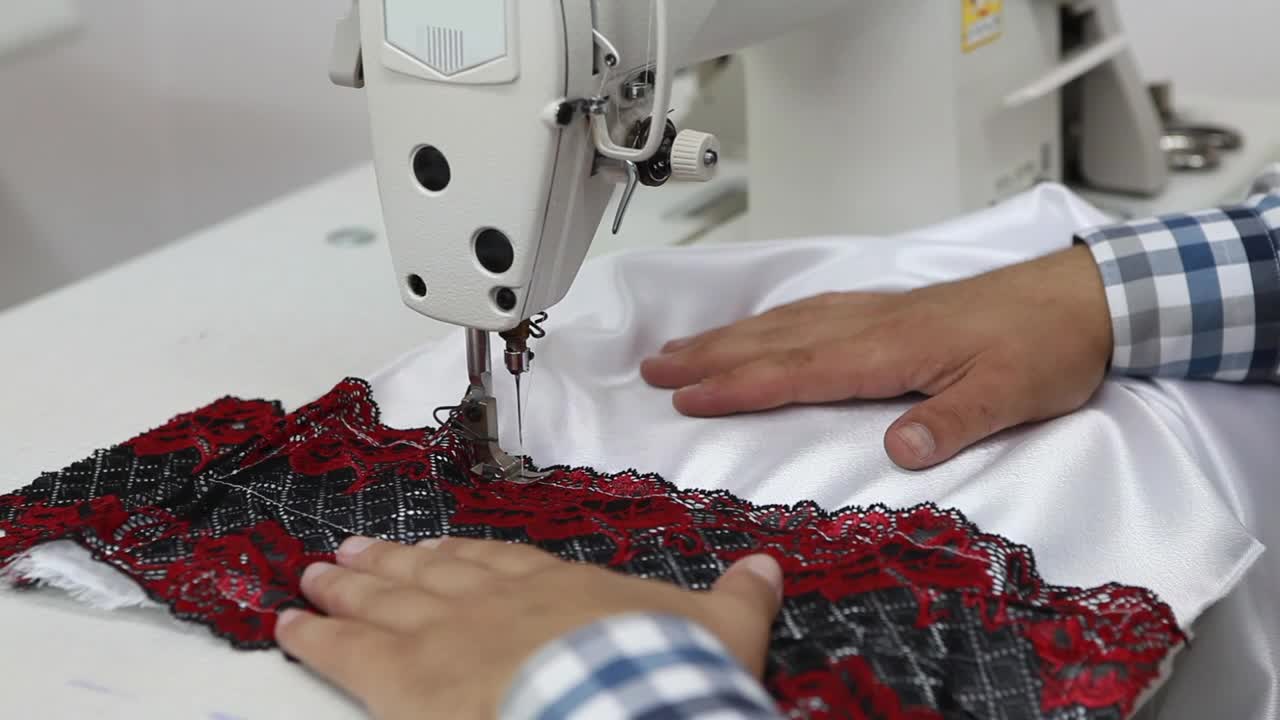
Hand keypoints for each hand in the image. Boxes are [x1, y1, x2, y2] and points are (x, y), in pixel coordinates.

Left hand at [275, 537, 782, 719]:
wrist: (619, 706)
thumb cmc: (658, 671)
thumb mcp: (718, 629)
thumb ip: (738, 598)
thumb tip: (767, 569)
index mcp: (557, 588)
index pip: (500, 563)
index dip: (462, 556)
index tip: (436, 548)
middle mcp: (493, 599)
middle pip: (431, 573)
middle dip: (392, 564)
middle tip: (353, 553)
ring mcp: (445, 633)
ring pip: (384, 599)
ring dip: (349, 586)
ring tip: (316, 575)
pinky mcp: (406, 679)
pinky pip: (346, 652)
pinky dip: (314, 637)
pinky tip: (286, 627)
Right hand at [641, 245, 1112, 469]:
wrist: (1086, 296)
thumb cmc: (1048, 346)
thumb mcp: (1012, 394)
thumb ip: (952, 421)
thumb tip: (897, 450)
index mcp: (890, 348)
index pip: (796, 370)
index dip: (738, 385)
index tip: (685, 396)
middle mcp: (872, 325)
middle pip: (773, 341)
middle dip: (710, 357)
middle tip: (652, 368)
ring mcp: (878, 313)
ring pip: (786, 323)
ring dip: (730, 337)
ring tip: (682, 349)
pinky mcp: (891, 311)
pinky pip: (810, 313)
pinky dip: (771, 322)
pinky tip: (761, 328)